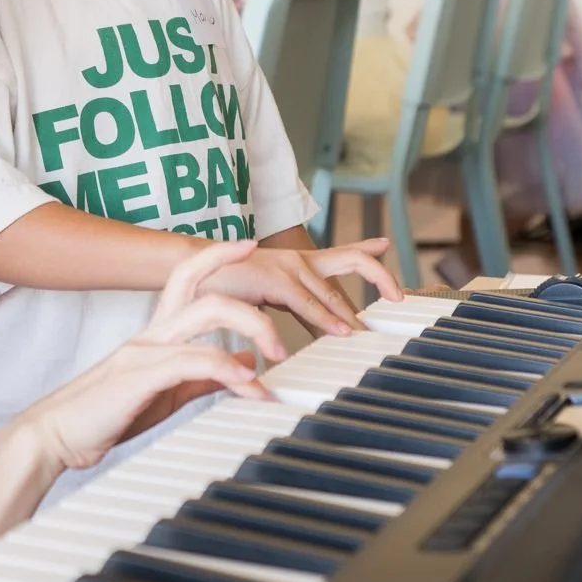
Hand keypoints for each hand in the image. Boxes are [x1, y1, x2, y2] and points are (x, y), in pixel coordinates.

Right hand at [24, 243, 283, 477]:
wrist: (54, 436)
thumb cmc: (104, 415)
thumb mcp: (167, 393)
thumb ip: (205, 378)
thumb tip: (244, 366)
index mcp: (156, 335)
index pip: (187, 278)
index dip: (216, 255)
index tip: (247, 245)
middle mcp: (151, 335)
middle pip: (203, 289)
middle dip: (248, 297)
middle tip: (282, 326)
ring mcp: (144, 352)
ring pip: (204, 314)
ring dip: (250, 328)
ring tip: (277, 354)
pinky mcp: (140, 377)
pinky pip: (193, 362)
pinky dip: (228, 370)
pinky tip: (250, 387)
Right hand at [214, 237, 402, 332]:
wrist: (181, 271)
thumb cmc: (216, 289)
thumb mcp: (259, 302)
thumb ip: (284, 314)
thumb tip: (299, 337)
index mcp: (293, 263)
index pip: (339, 253)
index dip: (367, 249)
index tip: (386, 244)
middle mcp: (295, 260)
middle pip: (351, 260)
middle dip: (381, 276)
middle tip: (400, 296)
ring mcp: (285, 267)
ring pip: (331, 292)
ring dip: (351, 316)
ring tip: (366, 336)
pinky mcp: (271, 280)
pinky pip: (305, 304)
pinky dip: (323, 322)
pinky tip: (337, 335)